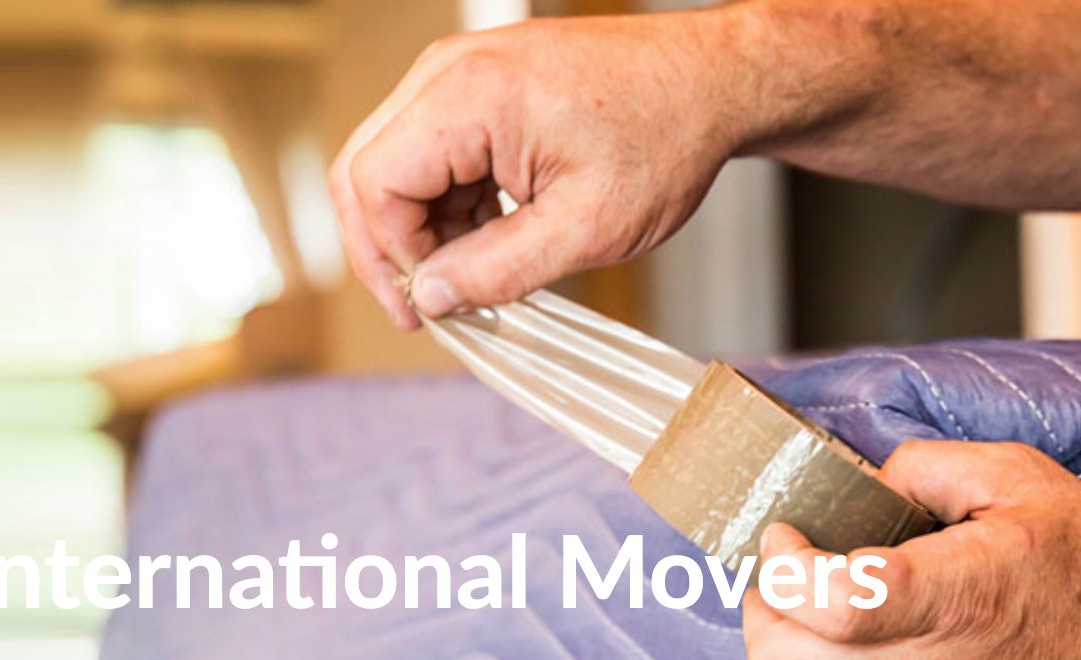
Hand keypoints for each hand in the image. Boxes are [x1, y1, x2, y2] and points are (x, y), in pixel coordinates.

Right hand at [328, 11, 745, 328]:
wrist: (713, 82)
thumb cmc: (666, 140)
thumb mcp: (588, 228)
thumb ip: (498, 270)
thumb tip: (430, 298)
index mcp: (471, 95)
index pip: (375, 184)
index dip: (392, 258)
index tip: (431, 309)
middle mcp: (451, 69)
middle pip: (368, 169)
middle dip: (391, 248)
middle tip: (427, 308)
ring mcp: (461, 69)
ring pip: (395, 161)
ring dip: (422, 226)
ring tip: (475, 274)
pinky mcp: (479, 81)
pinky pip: (430, 147)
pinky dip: (447, 200)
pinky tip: (489, 235)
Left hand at [743, 440, 1080, 657]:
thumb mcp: (1019, 478)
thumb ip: (921, 468)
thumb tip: (858, 488)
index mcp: (958, 593)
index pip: (839, 601)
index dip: (789, 568)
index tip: (785, 534)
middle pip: (794, 655)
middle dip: (770, 604)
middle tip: (787, 566)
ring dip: (787, 644)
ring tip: (811, 603)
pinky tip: (845, 640)